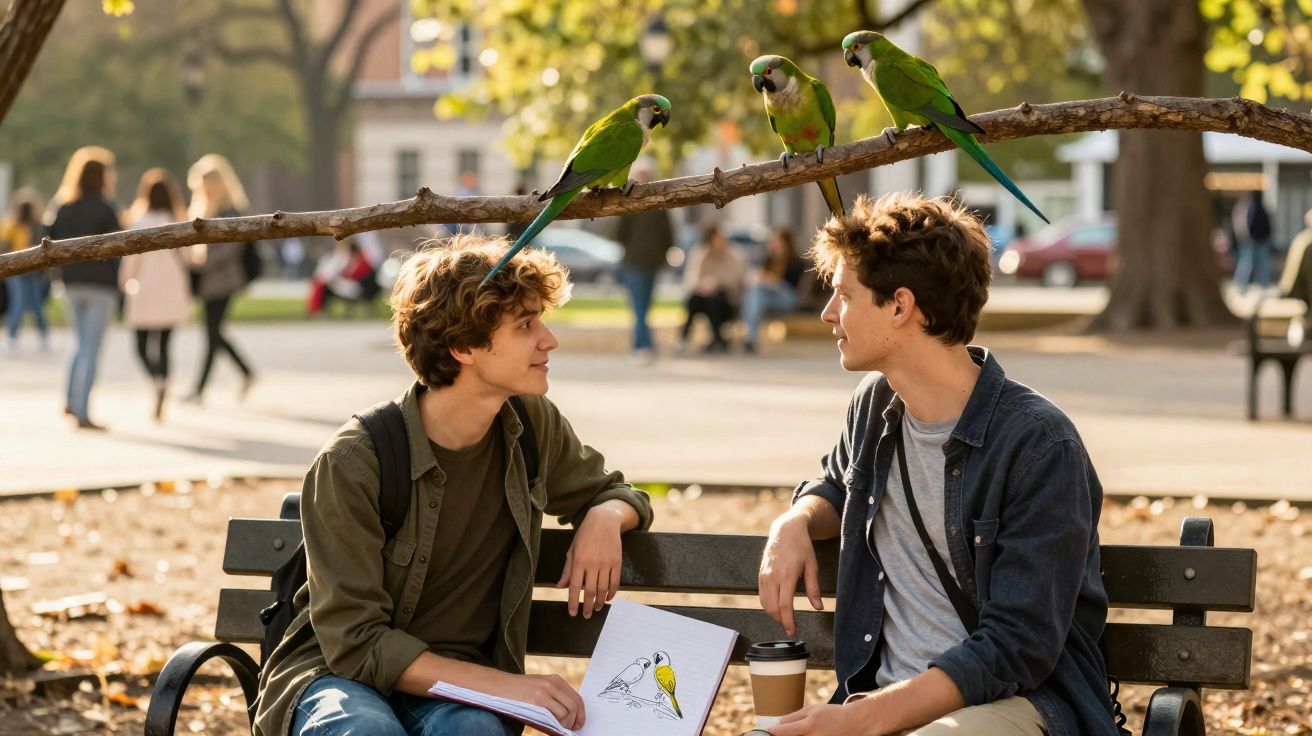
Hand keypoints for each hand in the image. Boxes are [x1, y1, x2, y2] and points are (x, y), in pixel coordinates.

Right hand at [489, 672, 585, 730]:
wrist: (500, 686)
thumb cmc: (519, 690)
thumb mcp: (540, 687)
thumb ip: (554, 697)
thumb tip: (568, 717)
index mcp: (555, 680)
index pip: (576, 697)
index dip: (581, 713)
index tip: (580, 723)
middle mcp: (553, 683)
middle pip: (575, 705)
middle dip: (577, 720)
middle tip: (573, 729)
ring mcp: (546, 691)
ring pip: (567, 712)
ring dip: (566, 724)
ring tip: (560, 729)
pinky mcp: (538, 700)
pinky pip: (556, 715)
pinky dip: (558, 724)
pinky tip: (553, 727)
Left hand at [556, 503, 624, 617]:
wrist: (604, 520)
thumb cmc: (584, 535)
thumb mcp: (572, 550)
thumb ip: (567, 570)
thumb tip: (560, 587)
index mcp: (578, 561)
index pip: (575, 587)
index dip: (573, 602)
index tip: (573, 613)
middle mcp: (592, 563)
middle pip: (591, 592)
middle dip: (588, 606)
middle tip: (587, 615)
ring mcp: (606, 563)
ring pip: (604, 589)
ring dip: (601, 602)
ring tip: (597, 608)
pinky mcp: (616, 562)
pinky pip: (615, 582)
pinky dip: (612, 593)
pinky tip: (609, 598)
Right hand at [759, 511, 822, 636]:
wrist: (785, 530)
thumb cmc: (801, 546)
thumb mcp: (812, 566)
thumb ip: (814, 589)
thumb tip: (818, 607)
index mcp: (787, 575)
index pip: (785, 605)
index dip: (788, 621)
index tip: (792, 631)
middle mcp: (772, 576)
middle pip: (773, 608)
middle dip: (781, 621)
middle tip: (790, 627)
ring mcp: (764, 575)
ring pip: (765, 603)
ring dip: (774, 614)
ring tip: (785, 619)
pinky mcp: (760, 574)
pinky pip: (761, 595)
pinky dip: (768, 605)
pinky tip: (776, 607)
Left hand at [769, 703, 873, 735]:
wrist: (855, 722)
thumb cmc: (831, 714)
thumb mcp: (812, 710)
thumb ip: (793, 717)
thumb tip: (776, 725)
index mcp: (809, 725)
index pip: (782, 732)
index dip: (772, 733)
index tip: (767, 732)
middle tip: (784, 732)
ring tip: (803, 732)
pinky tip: (809, 735)